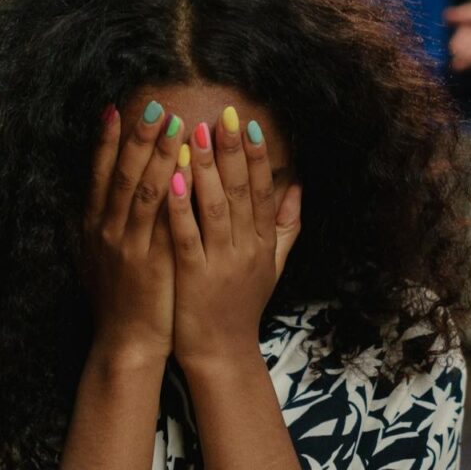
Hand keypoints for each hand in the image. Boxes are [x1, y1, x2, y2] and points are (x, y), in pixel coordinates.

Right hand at [82, 102, 182, 362]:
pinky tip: (187, 167)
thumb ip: (97, 223)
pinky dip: (175, 189)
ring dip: (158, 154)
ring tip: (174, 123)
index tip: (115, 109)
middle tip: (153, 105)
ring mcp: (128, 244)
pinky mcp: (151, 260)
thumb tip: (95, 193)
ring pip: (143, 190)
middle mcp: (107, 230)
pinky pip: (165, 218)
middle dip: (137, 137)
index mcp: (94, 225)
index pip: (99, 174)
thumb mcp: (97, 256)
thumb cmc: (117, 297)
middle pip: (122, 174)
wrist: (125, 342)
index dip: (107, 141)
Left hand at [167, 108, 302, 368]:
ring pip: (215, 208)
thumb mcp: (272, 265)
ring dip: (205, 169)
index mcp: (263, 243)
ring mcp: (221, 262)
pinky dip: (180, 207)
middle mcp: (247, 249)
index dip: (257, 156)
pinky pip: (187, 236)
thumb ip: (286, 226)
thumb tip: (298, 186)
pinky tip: (171, 179)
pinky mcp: (194, 277)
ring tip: (196, 133)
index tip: (247, 124)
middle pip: (242, 191)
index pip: (264, 191)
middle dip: (232, 151)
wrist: (223, 354)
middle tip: (225, 115)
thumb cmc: (243, 305)